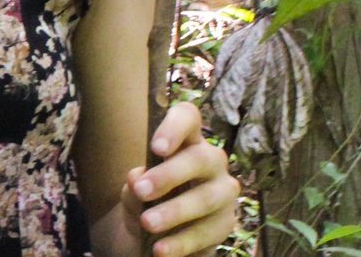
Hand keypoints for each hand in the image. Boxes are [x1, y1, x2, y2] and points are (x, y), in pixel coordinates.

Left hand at [122, 102, 239, 256]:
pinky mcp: (226, 224)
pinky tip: (160, 250)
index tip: (155, 147)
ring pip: (206, 198)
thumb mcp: (134, 192)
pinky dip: (182, 242)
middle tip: (142, 191)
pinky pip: (208, 232)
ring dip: (175, 212)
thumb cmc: (148, 200)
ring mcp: (223, 192)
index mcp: (186, 141)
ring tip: (147, 223)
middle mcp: (211, 161)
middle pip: (200, 159)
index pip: (188, 118)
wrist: (156, 236)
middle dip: (169, 175)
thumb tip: (136, 178)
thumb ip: (134, 185)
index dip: (174, 127)